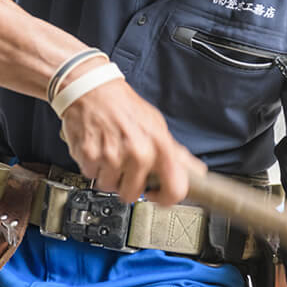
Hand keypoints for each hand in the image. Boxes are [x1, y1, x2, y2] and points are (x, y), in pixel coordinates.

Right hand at [60, 64, 205, 205]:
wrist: (92, 88)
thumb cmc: (124, 105)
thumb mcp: (155, 123)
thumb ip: (175, 152)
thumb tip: (196, 171)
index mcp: (159, 145)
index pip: (175, 189)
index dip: (166, 198)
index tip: (157, 194)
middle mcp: (138, 152)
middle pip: (133, 195)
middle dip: (127, 184)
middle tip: (125, 166)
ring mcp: (113, 155)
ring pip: (110, 186)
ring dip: (108, 174)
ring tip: (110, 153)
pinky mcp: (90, 156)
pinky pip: (92, 175)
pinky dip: (93, 165)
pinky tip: (97, 148)